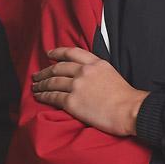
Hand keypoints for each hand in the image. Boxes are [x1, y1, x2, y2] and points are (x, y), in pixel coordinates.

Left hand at [32, 47, 147, 135]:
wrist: (130, 110)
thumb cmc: (126, 97)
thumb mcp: (112, 74)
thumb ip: (97, 71)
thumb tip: (87, 76)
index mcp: (95, 63)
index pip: (72, 53)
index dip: (57, 52)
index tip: (49, 54)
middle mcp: (84, 72)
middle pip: (58, 68)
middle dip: (44, 71)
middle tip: (37, 75)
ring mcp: (76, 86)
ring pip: (52, 82)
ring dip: (41, 84)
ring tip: (35, 86)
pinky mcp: (72, 102)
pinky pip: (52, 97)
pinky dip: (43, 96)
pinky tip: (39, 97)